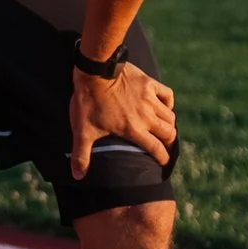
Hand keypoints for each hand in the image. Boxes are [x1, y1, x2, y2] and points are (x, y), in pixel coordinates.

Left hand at [68, 61, 175, 179]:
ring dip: (169, 124)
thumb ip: (81, 155)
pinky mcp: (149, 84)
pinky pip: (167, 95)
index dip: (163, 158)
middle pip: (168, 133)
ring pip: (169, 116)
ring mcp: (149, 99)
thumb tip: (77, 176)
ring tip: (164, 129)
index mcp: (133, 130)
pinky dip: (168, 102)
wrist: (95, 72)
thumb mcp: (83, 130)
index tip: (163, 162)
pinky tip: (163, 105)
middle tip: (165, 145)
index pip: (156, 149)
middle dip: (168, 142)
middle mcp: (146, 116)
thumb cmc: (89, 102)